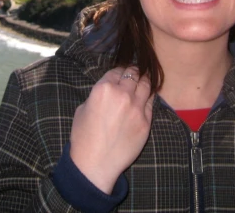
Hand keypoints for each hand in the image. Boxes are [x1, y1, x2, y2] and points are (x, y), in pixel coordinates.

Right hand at [69, 66, 153, 193]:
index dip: (119, 70)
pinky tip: (148, 95)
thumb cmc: (84, 138)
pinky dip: (149, 97)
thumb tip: (108, 92)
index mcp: (103, 89)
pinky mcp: (146, 122)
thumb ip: (97, 95)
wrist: (95, 164)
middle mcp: (122, 94)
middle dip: (134, 72)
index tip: (122, 71)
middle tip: (135, 71)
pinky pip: (151, 103)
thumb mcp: (82, 109)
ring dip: (145, 80)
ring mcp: (137, 108)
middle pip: (134, 74)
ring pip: (146, 85)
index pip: (116, 71)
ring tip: (145, 78)